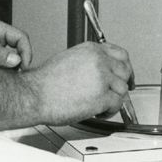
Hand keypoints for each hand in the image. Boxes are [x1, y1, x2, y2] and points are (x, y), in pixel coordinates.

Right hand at [0, 41, 134, 130]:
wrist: (35, 95)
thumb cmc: (46, 82)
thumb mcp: (69, 59)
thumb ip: (88, 61)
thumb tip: (100, 70)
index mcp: (91, 49)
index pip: (120, 54)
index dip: (125, 66)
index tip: (126, 74)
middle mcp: (99, 60)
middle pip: (125, 70)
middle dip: (123, 83)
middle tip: (118, 92)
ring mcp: (102, 78)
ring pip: (122, 89)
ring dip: (114, 99)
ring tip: (101, 105)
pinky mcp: (102, 96)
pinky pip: (117, 104)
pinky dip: (110, 111)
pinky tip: (99, 112)